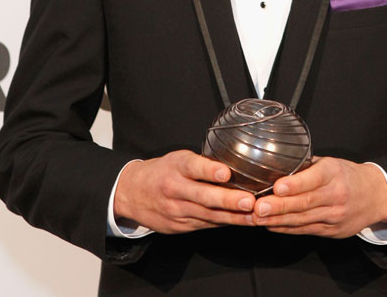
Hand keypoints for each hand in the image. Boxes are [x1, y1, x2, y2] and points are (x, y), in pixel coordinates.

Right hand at [113, 150, 255, 233]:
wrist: (132, 194)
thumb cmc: (161, 172)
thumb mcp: (177, 159)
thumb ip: (202, 163)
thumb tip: (234, 165)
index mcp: (176, 167)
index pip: (193, 166)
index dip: (210, 170)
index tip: (226, 172)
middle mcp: (175, 189)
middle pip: (203, 196)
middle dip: (228, 200)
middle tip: (249, 201)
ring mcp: (176, 210)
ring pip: (208, 215)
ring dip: (233, 217)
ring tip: (254, 216)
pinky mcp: (179, 226)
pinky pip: (205, 224)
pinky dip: (224, 223)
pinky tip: (242, 221)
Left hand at [252, 157, 386, 237]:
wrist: (375, 196)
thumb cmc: (347, 175)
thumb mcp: (330, 163)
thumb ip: (306, 166)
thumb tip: (277, 165)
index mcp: (333, 173)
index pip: (313, 179)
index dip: (294, 184)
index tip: (277, 187)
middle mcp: (335, 195)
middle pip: (304, 203)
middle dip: (279, 206)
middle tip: (259, 207)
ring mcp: (334, 216)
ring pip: (302, 219)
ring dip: (277, 220)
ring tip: (257, 218)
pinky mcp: (331, 231)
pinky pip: (305, 230)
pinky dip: (285, 228)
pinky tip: (270, 225)